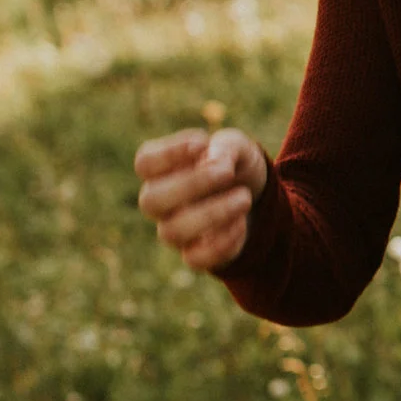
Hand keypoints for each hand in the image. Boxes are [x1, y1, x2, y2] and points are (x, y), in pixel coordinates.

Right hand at [135, 127, 267, 271]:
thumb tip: (214, 161)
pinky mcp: (195, 254)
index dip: (169, 153)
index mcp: (161, 170)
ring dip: (212, 214)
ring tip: (245, 198)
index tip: (203, 142)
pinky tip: (241, 224)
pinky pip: (195, 259)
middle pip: (151, 201)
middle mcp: (160, 202)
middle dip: (191, 185)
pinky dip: (221, 243)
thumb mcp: (236, 147)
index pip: (144, 163)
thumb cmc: (233, 165)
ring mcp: (174, 230)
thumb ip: (225, 148)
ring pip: (172, 232)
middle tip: (227, 172)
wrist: (255, 196)